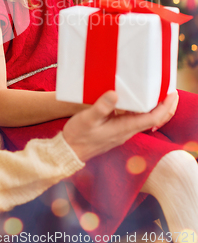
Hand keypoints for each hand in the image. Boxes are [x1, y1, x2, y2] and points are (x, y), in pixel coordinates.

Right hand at [63, 90, 178, 161]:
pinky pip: (135, 119)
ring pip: (145, 120)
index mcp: (124, 128)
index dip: (165, 107)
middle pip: (154, 120)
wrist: (69, 151)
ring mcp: (122, 132)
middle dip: (165, 107)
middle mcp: (127, 131)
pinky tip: (136, 100)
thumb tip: (115, 94)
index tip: (172, 94)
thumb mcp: (87, 119)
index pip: (152, 118)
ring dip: (154, 107)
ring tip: (157, 92)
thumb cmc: (78, 135)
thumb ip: (101, 107)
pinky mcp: (116, 130)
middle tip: (171, 91)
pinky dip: (141, 109)